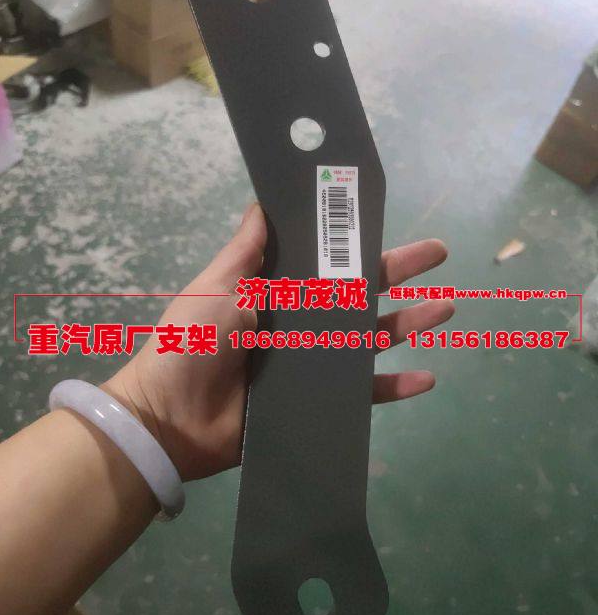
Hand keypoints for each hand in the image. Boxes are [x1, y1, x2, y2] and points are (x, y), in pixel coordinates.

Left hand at [104, 204, 453, 481]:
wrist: (170, 416)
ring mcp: (310, 364)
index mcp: (277, 290)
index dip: (355, 240)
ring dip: (407, 324)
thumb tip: (264, 197)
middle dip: (398, 273)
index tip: (384, 217)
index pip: (326, 259)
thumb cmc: (194, 340)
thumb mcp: (219, 284)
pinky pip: (361, 394)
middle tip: (438, 255)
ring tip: (444, 309)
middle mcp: (300, 322)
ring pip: (368, 339)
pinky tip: (425, 378)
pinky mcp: (314, 403)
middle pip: (358, 293)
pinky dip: (393, 387)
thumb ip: (248, 248)